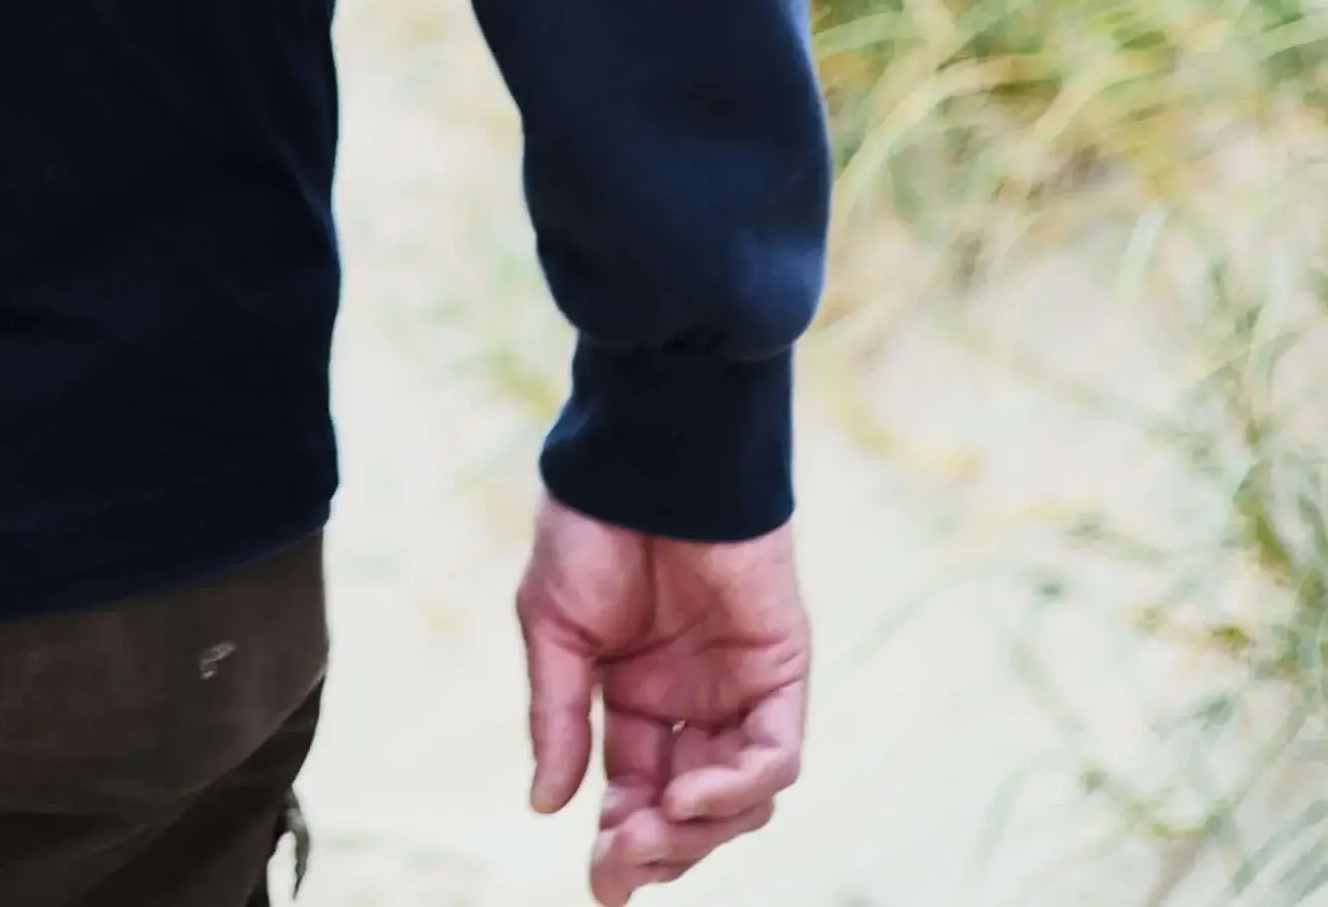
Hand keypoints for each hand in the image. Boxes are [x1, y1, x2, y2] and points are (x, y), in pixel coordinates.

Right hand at [522, 498, 809, 898]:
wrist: (645, 462)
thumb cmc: (590, 531)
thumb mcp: (554, 634)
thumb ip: (558, 720)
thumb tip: (547, 803)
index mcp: (634, 696)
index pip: (635, 790)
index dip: (619, 840)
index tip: (597, 882)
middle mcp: (693, 703)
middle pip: (690, 810)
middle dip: (657, 850)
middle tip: (615, 865)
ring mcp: (740, 690)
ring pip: (740, 798)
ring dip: (696, 830)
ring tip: (648, 831)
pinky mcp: (780, 673)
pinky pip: (775, 754)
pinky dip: (738, 785)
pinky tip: (690, 794)